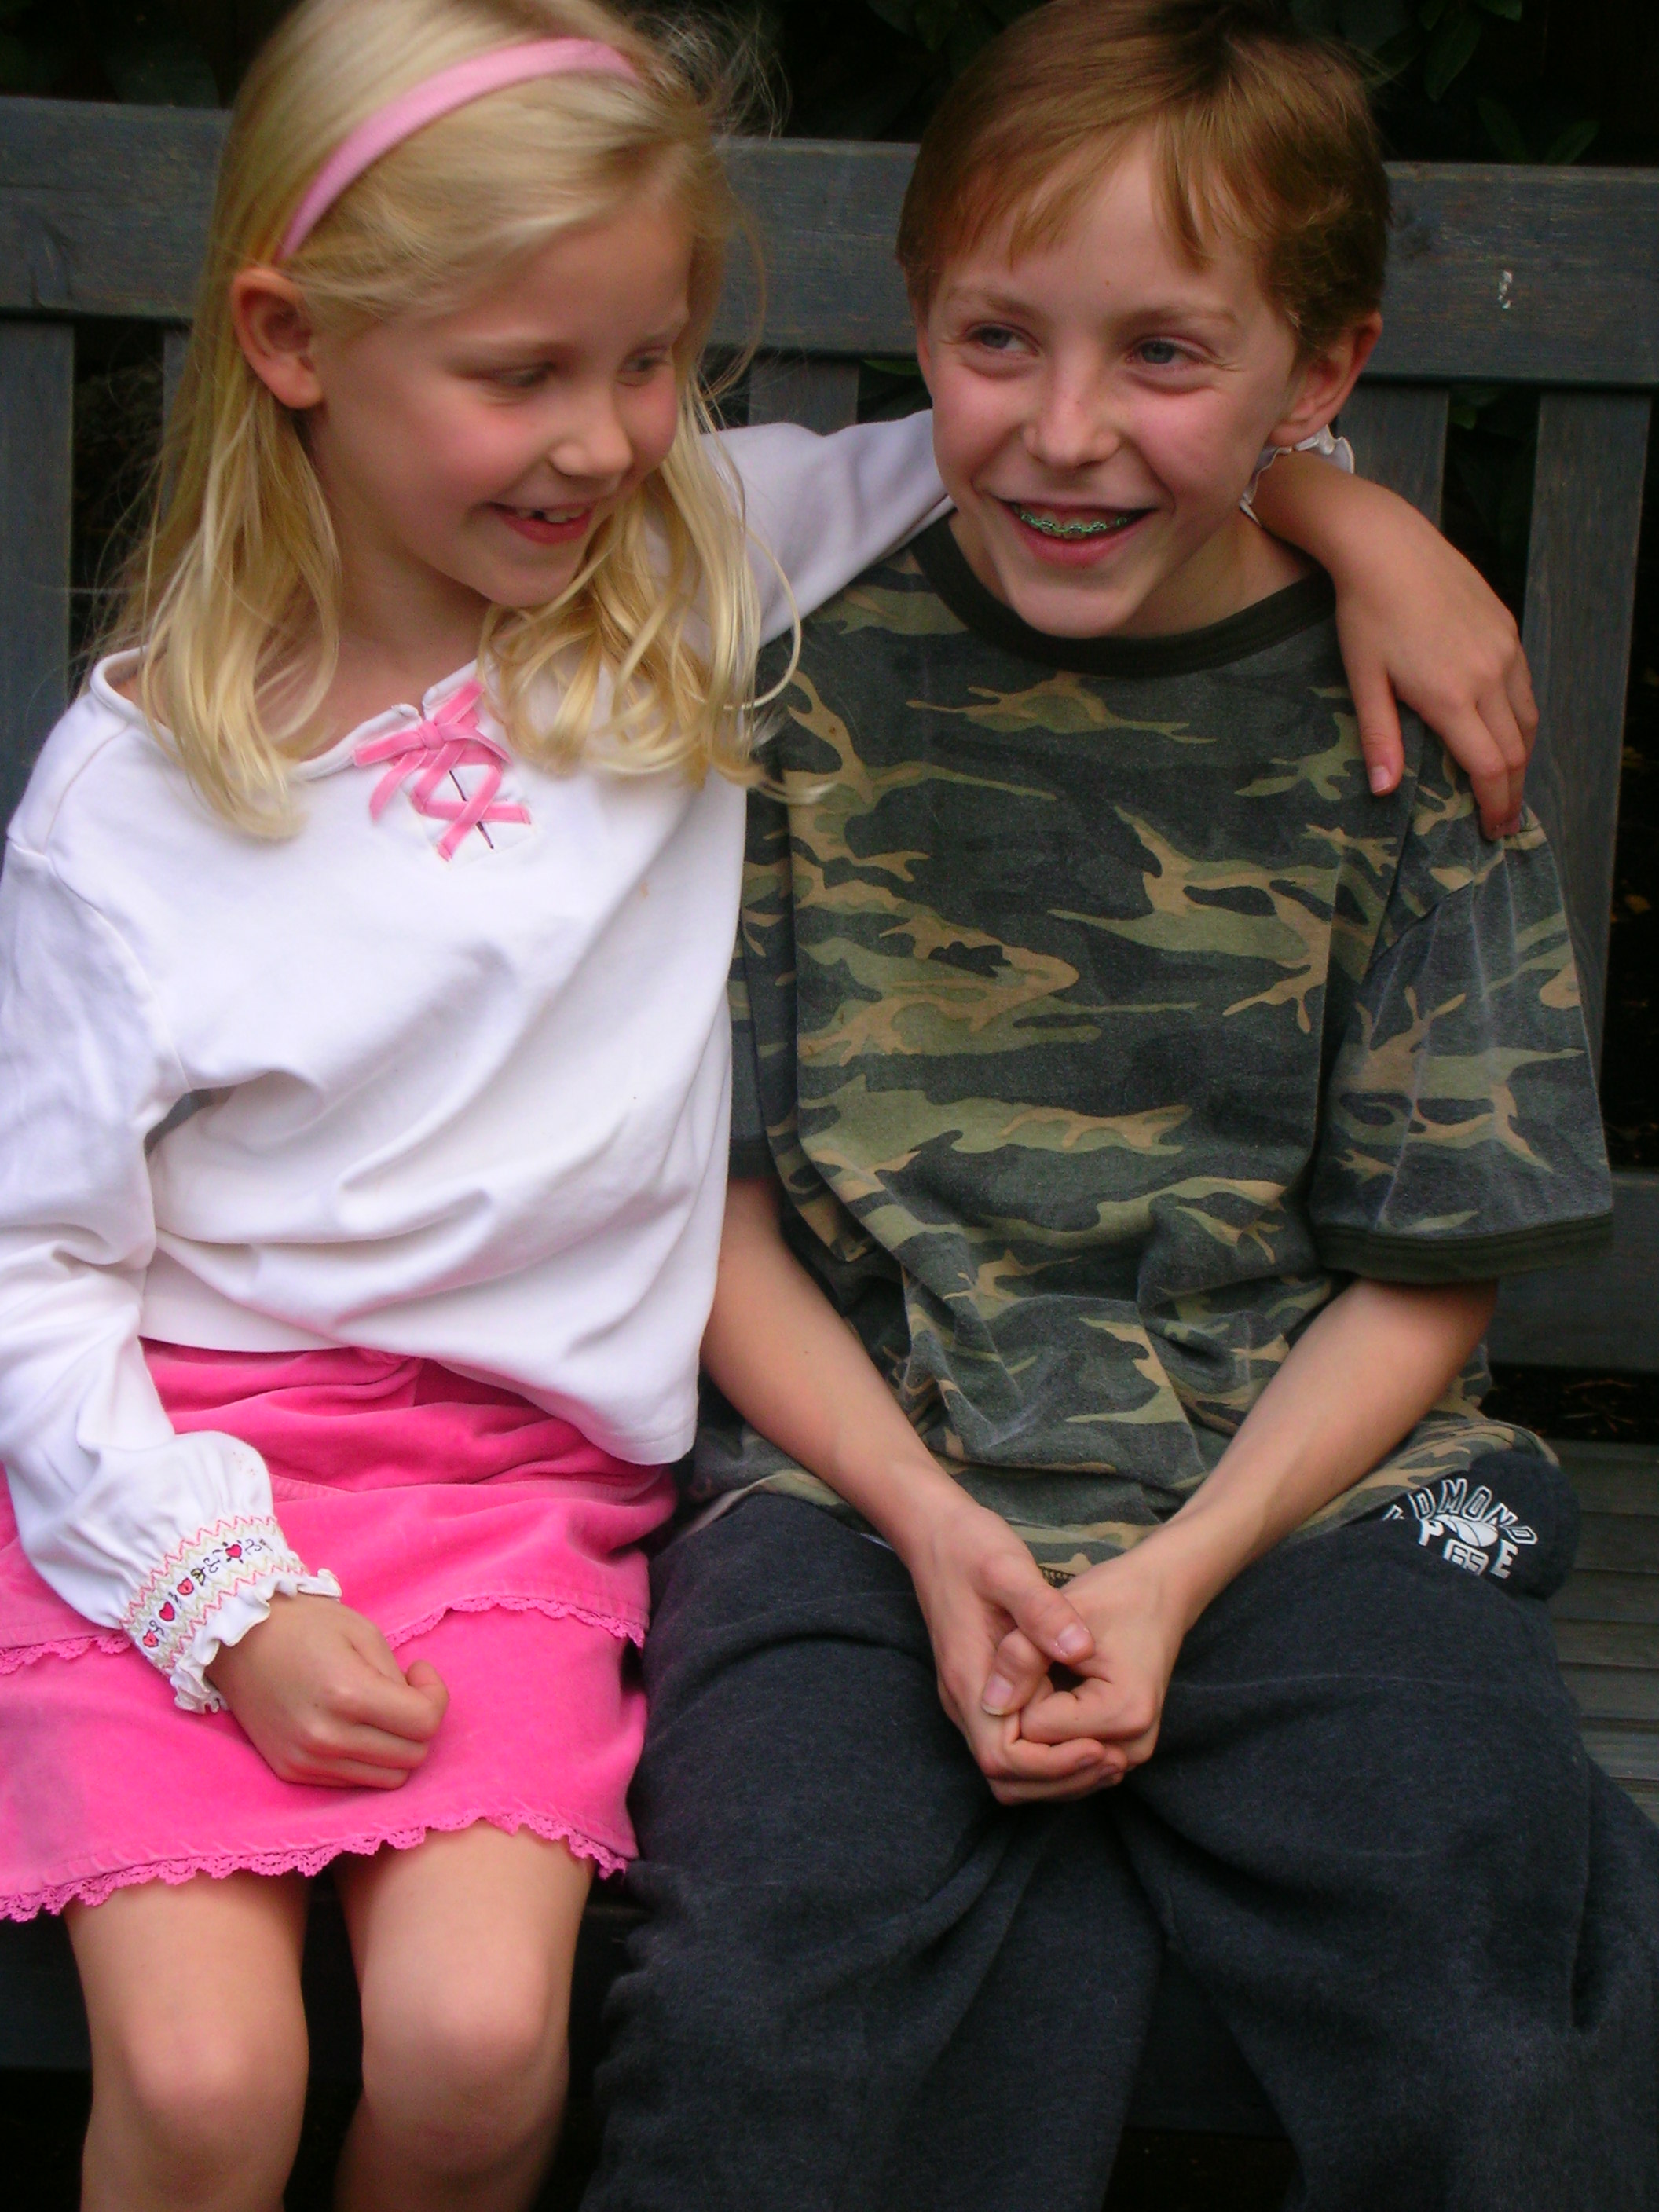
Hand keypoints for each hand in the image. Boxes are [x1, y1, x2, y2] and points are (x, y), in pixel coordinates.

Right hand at [206, 1592, 448, 1788]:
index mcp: (347, 1695)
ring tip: (380, 1711)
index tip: (419, 1671)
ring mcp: (306, 1761)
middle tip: (404, 1691)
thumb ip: (396, 1676)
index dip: (435, 1696)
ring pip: (386, 1778)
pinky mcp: (292, 1772)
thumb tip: (415, 1707)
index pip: (424, 1724)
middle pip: (411, 1757)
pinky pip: (352, 1781)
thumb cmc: (305, 1625)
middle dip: (421, 1724)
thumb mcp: (364, 1633)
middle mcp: (326, 1738)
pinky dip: (366, 1759)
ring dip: (397, 1747)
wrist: (238, 1640)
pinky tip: (354, 1725)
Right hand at [901, 1493, 1118, 1803]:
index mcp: (969, 1678)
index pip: (1004, 1759)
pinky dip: (1050, 1750)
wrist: (934, 1530)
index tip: (1100, 1746)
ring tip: (1109, 1752)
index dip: (1054, 1764)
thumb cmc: (969, 1546)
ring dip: (1058, 1771)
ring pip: (1010, 1767)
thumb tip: (1079, 1650)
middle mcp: (965, 1698)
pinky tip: (1087, 1730)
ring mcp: (971, 1695)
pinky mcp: (984, 1687)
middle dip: (1062, 1777)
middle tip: (1115, 1759)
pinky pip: (1014, 1741)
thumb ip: (1042, 1611)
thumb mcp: (1007, 1567)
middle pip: (1007, 1776)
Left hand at [983, 1545, 1187, 1784]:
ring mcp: (1128, 1758)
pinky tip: (1053, 1697)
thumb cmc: (1112, 1597)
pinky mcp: (1120, 1756)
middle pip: (1041, 1755)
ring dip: (1035, 1727)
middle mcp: (1131, 1747)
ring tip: (1049, 1678)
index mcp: (1124, 1713)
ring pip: (1049, 1766)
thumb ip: (1021, 1656)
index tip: (1033, 1654)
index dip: (1019, 1690)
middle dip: (1024, 1713)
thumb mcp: (1061, 1614)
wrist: (1158, 1597)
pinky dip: (1048, 1737)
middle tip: (1038, 1666)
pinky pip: (1064, 1765)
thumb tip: (990, 1706)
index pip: (1033, 1730)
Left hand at [1328, 491, 1535, 837]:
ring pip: (1527, 718)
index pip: (1489, 767)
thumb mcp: (1364, 679)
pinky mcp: (1505, 627)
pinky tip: (1505, 729)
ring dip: (1521, 756)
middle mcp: (1487, 674)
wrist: (1387, 545)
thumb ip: (1379, 737)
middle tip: (1504, 822)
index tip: (1493, 831)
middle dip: (1512, 791)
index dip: (1495, 805)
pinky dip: (1520, 718)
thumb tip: (1384, 791)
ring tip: (1508, 784)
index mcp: (1451, 696)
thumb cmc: (1364, 614)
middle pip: (1516, 750)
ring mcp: (1502, 648)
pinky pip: (1523, 685)